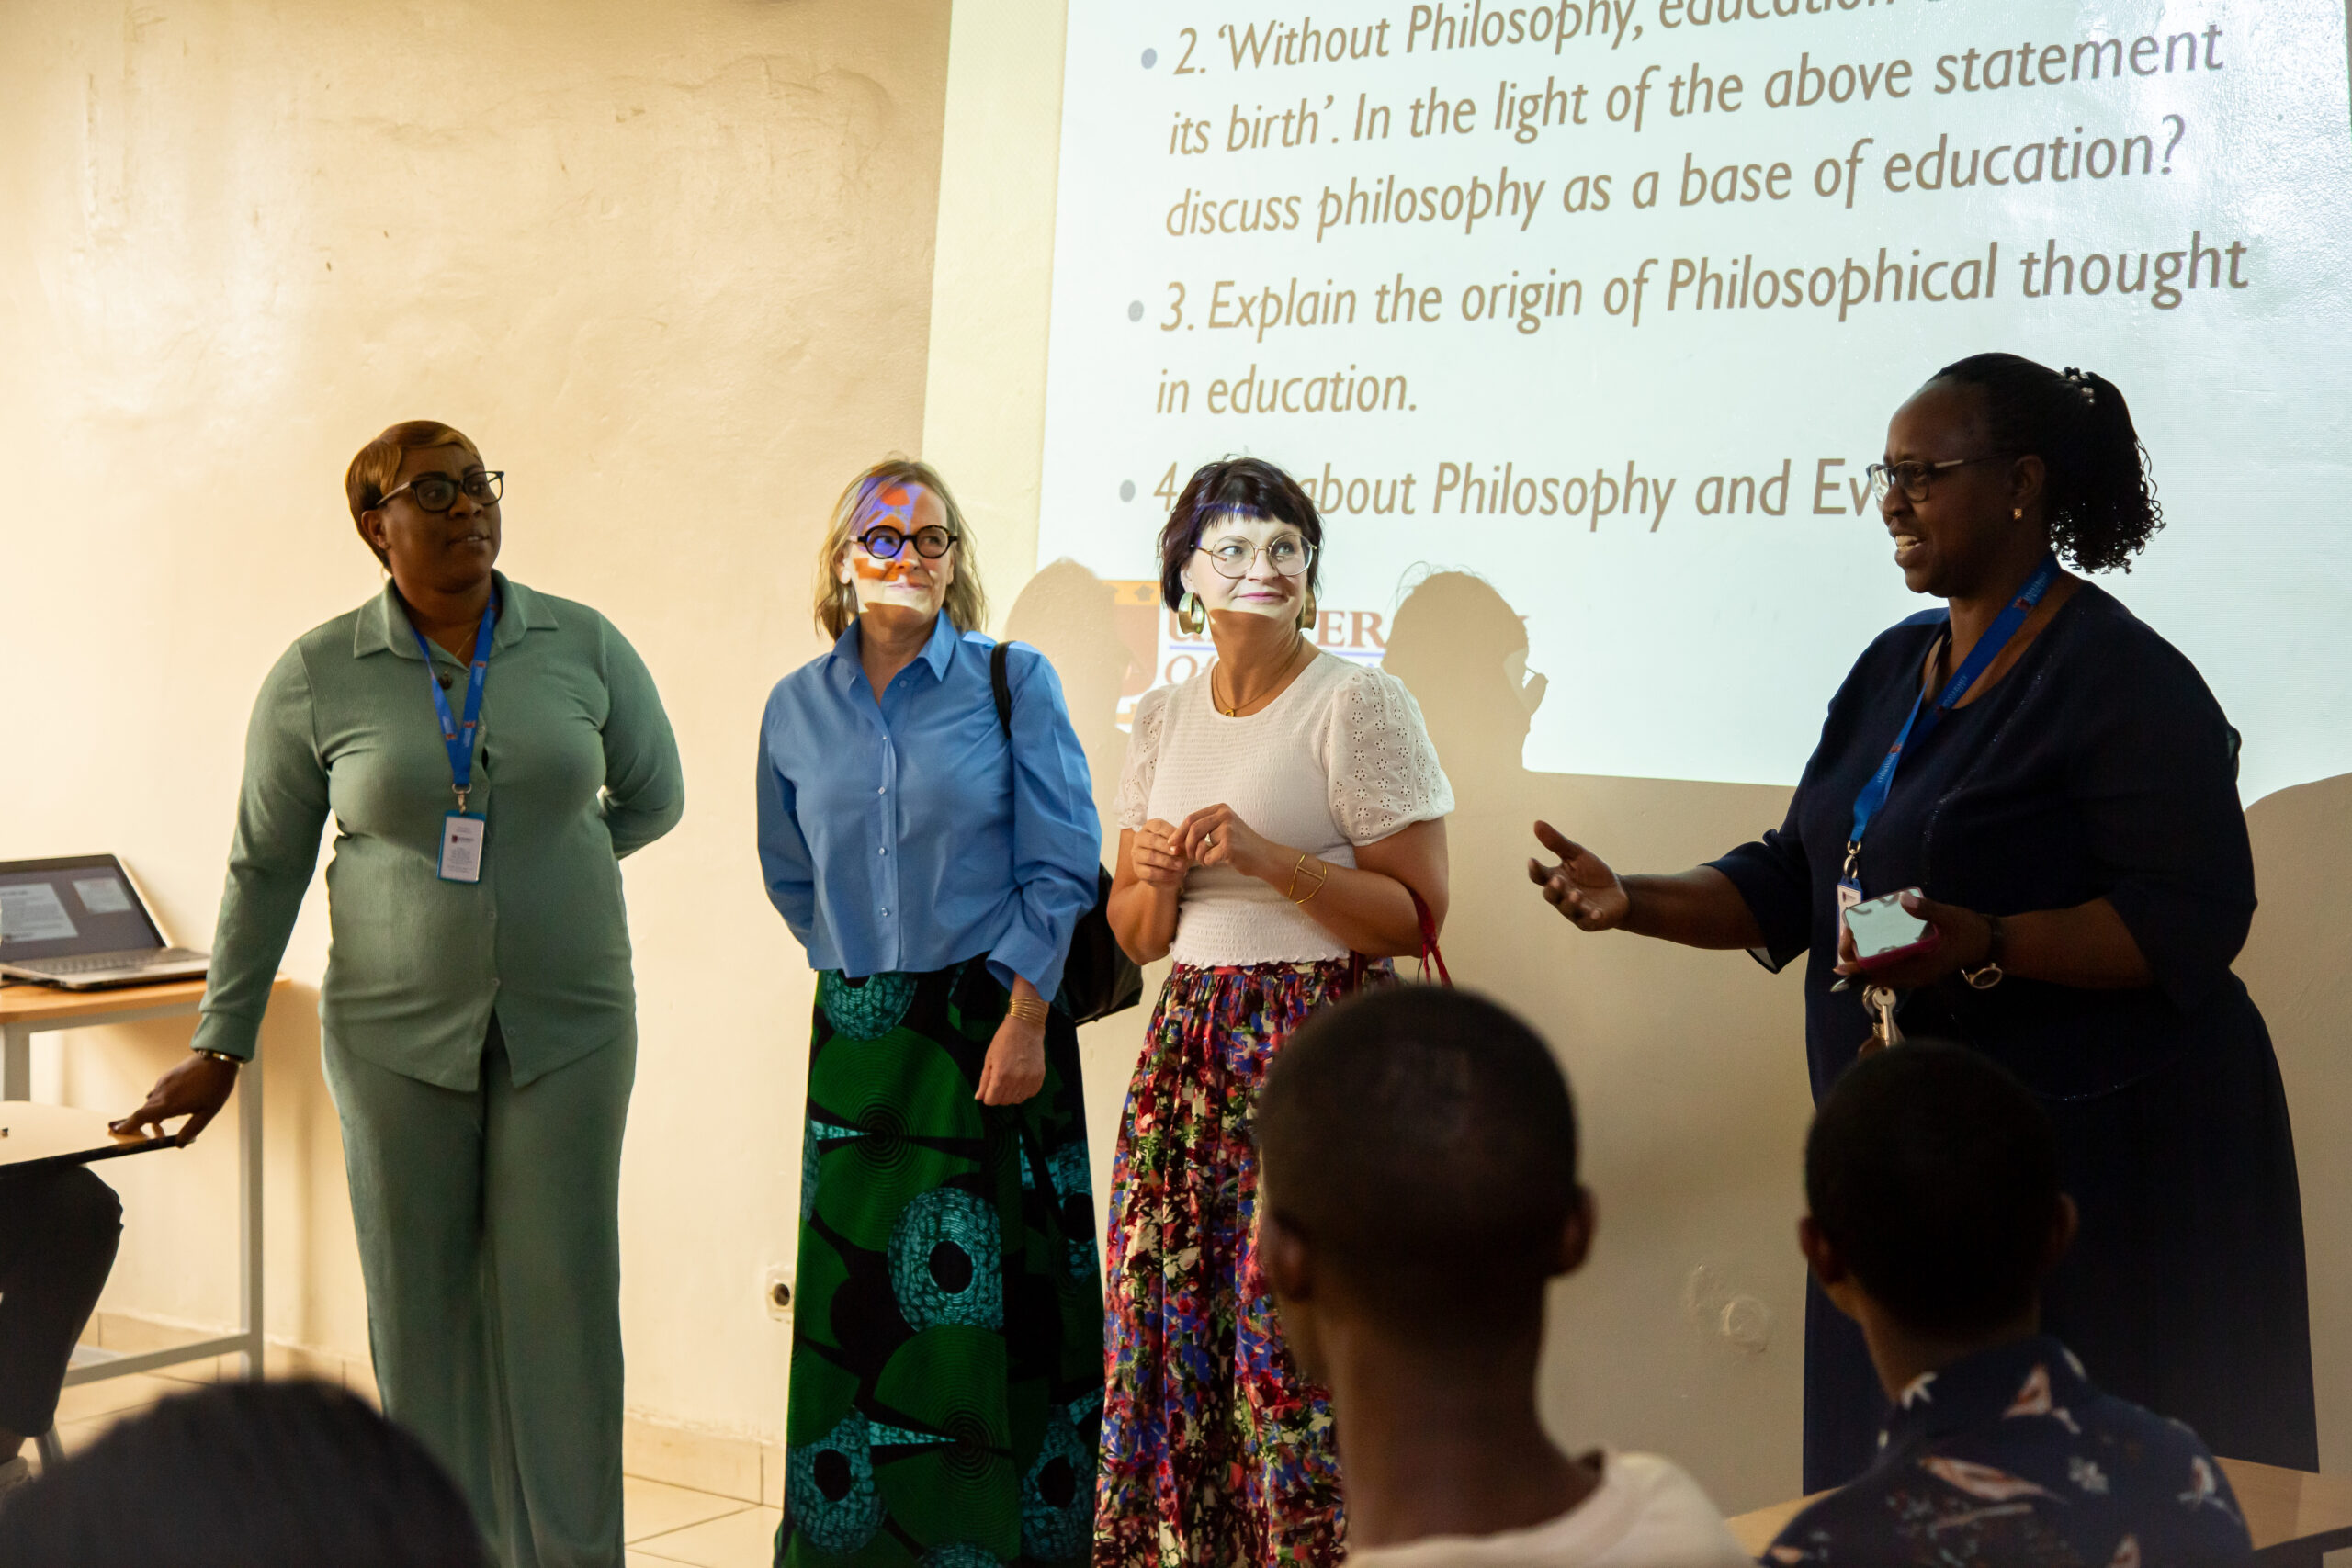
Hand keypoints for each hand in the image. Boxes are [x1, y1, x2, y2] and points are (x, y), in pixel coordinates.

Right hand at [113, 1053, 237, 1145]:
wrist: (217, 1058)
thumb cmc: (215, 1087)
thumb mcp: (208, 1112)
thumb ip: (192, 1129)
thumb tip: (179, 1144)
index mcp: (169, 1105)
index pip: (140, 1117)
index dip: (127, 1125)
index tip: (116, 1131)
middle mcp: (161, 1094)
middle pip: (142, 1112)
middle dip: (135, 1124)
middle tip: (131, 1134)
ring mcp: (163, 1083)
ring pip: (150, 1103)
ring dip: (151, 1115)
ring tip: (159, 1127)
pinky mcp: (167, 1077)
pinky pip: (157, 1094)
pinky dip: (157, 1104)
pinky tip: (168, 1107)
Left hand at [976, 1010, 1046, 1104]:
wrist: (1025, 1027)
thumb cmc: (1003, 1041)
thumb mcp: (989, 1059)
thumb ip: (984, 1080)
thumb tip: (979, 1098)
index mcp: (1000, 1076)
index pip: (991, 1100)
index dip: (988, 1096)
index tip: (989, 1088)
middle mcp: (1016, 1080)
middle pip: (1004, 1101)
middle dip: (999, 1095)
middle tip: (1000, 1081)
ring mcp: (1029, 1079)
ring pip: (1018, 1100)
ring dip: (1012, 1094)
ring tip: (1011, 1080)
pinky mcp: (1039, 1077)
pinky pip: (1030, 1093)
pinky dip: (1024, 1090)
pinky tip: (1021, 1079)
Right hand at [1131, 819, 1189, 888]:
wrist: (1170, 872)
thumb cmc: (1176, 852)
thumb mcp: (1180, 843)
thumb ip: (1181, 840)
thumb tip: (1183, 841)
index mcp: (1150, 827)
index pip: (1158, 826)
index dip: (1171, 833)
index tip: (1182, 842)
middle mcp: (1140, 838)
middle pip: (1151, 840)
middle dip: (1167, 847)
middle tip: (1179, 853)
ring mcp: (1136, 854)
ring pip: (1150, 857)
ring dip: (1168, 862)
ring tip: (1181, 866)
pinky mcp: (1138, 870)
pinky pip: (1150, 872)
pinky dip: (1165, 874)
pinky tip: (1176, 875)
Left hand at [1177, 804, 1276, 880]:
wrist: (1264, 857)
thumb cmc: (1239, 845)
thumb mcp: (1222, 829)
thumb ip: (1201, 829)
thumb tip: (1173, 840)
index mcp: (1221, 808)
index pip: (1191, 818)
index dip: (1178, 832)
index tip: (1171, 844)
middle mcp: (1225, 815)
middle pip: (1192, 829)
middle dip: (1185, 845)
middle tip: (1186, 856)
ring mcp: (1228, 830)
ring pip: (1197, 843)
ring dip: (1197, 855)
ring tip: (1205, 859)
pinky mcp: (1229, 846)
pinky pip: (1206, 857)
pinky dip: (1207, 863)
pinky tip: (1216, 862)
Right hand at [1527, 822, 1630, 930]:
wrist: (1619, 892)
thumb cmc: (1593, 873)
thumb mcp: (1577, 855)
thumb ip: (1557, 843)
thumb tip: (1536, 823)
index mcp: (1555, 879)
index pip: (1540, 876)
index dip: (1535, 870)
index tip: (1532, 860)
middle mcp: (1561, 897)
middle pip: (1550, 895)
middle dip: (1553, 889)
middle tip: (1557, 880)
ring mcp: (1575, 911)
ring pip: (1567, 909)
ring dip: (1571, 902)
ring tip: (1577, 893)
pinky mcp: (1590, 921)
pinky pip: (1588, 920)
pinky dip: (1592, 917)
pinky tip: (1597, 912)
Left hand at [1833, 891, 1992, 989]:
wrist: (1988, 941)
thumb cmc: (1969, 930)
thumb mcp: (1949, 917)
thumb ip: (1927, 910)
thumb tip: (1904, 900)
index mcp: (1920, 969)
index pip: (1881, 973)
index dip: (1858, 968)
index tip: (1841, 957)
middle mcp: (1914, 976)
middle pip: (1876, 975)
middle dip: (1856, 960)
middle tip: (1846, 934)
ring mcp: (1915, 974)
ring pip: (1882, 973)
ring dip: (1864, 959)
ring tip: (1851, 937)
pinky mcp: (1917, 967)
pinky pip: (1890, 968)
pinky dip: (1875, 958)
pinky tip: (1868, 942)